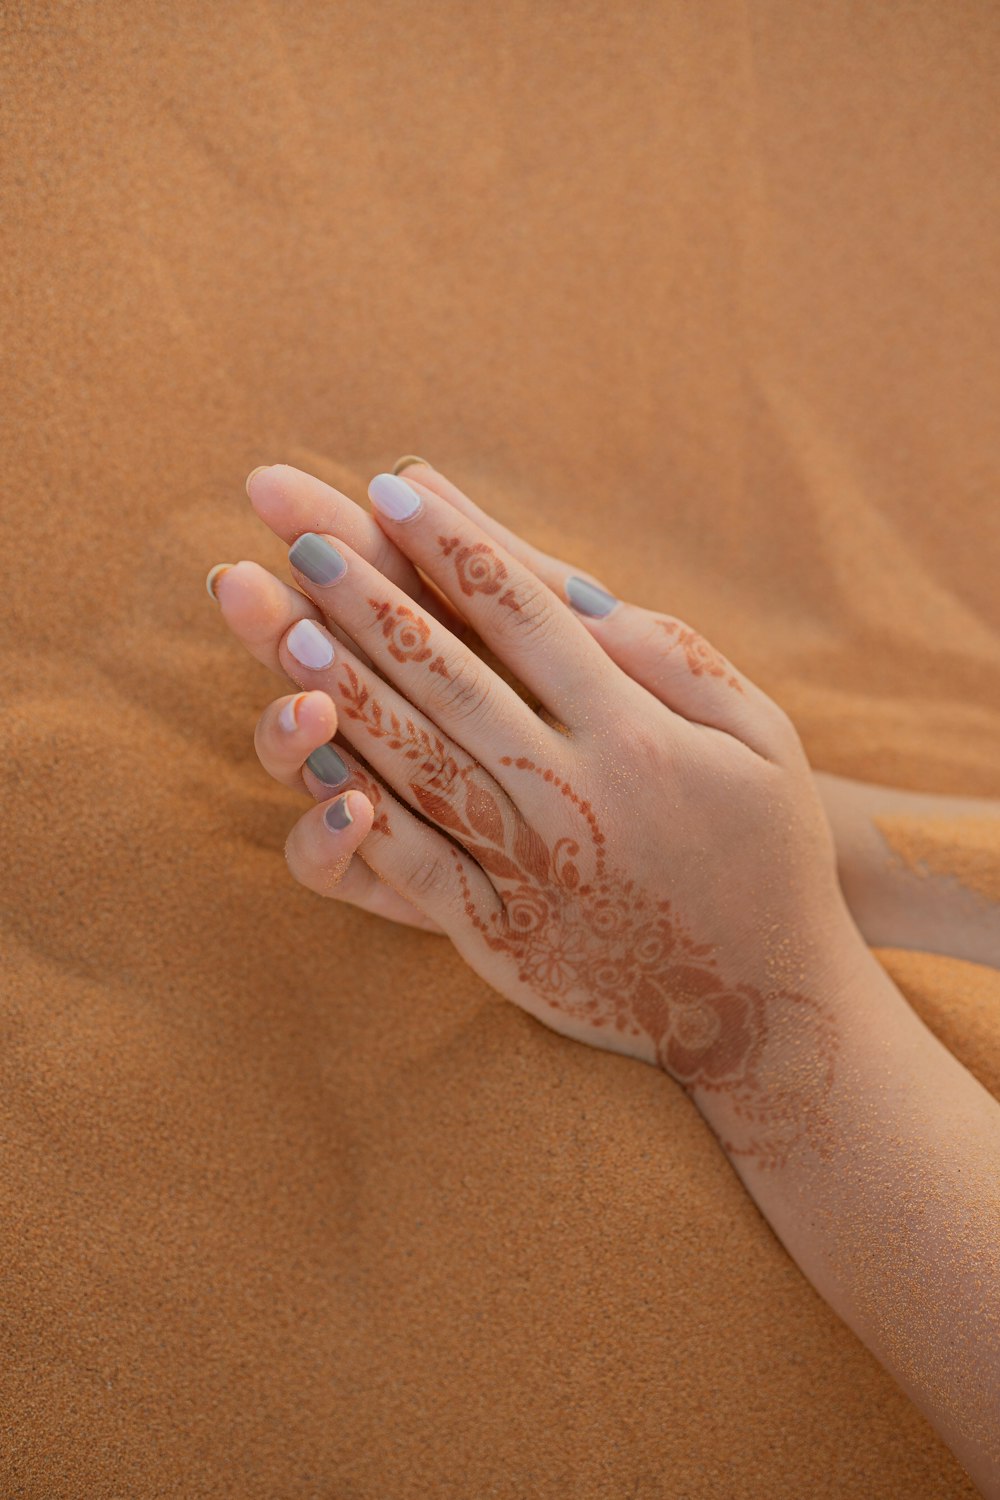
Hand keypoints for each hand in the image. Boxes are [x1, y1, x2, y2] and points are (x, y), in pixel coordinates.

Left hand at [216, 456, 999, 969]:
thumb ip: (668, 658)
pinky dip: (358, 816)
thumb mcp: (758, 734)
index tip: (392, 485)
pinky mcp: (500, 935)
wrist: (762, 1003)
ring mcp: (531, 867)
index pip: (525, 616)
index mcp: (637, 733)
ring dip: (345, 688)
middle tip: (303, 535)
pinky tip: (312, 759)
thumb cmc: (763, 847)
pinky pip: (415, 869)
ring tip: (284, 623)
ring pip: (419, 761)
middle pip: (452, 675)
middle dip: (371, 599)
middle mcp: (576, 793)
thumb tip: (570, 590)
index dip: (454, 545)